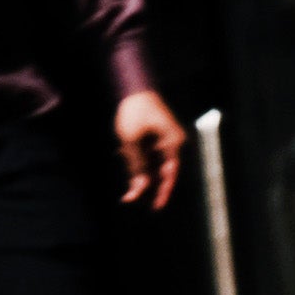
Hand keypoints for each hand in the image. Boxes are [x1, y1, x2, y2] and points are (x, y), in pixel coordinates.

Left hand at [111, 89, 188, 209]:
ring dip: (137, 167)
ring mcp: (166, 140)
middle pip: (161, 171)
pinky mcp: (157, 136)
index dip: (162, 192)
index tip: (156, 207)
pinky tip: (122, 151)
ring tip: (121, 156)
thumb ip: (136, 166)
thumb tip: (139, 188)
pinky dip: (137, 157)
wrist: (134, 87)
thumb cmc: (134, 112)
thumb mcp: (130, 141)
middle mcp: (173, 143)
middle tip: (128, 196)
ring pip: (153, 163)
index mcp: (173, 144)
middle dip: (144, 181)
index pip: (170, 174)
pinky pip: (149, 154)